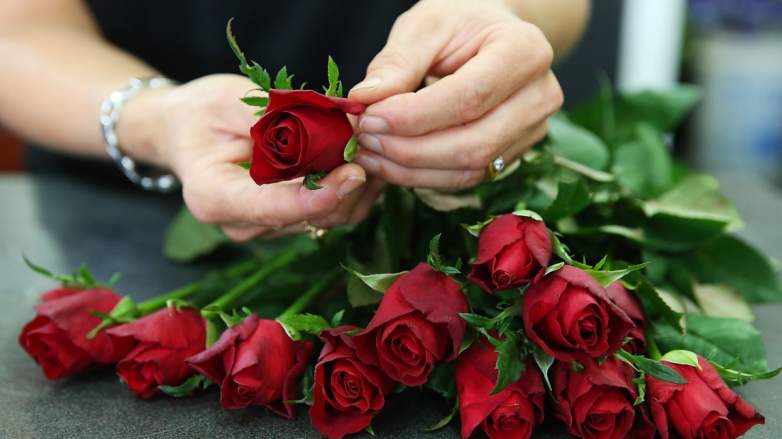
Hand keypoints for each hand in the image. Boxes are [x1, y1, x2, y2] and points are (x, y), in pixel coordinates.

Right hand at [120, 74, 383, 240]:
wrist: (185, 131)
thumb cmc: (203, 112)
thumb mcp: (232, 102)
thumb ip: (283, 118)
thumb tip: (343, 124)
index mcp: (214, 197)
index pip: (275, 209)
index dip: (320, 196)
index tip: (356, 173)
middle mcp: (240, 223)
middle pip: (309, 218)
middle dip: (348, 185)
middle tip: (373, 145)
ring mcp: (263, 227)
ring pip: (326, 220)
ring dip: (357, 189)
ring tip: (374, 150)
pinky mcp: (285, 221)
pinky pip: (328, 215)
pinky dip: (352, 190)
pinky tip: (366, 162)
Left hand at [349, 0, 562, 189]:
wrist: (491, 34)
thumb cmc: (459, 21)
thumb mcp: (426, 25)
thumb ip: (397, 63)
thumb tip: (364, 100)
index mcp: (524, 52)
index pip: (470, 98)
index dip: (415, 116)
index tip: (369, 118)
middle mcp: (539, 96)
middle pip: (474, 143)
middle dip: (411, 149)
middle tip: (364, 139)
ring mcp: (532, 130)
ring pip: (470, 168)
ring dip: (412, 169)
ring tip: (369, 153)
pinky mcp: (513, 154)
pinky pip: (466, 177)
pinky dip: (423, 176)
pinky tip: (389, 163)